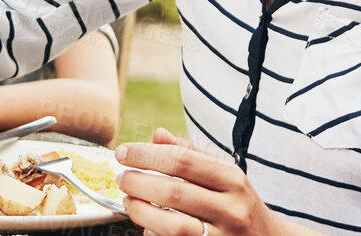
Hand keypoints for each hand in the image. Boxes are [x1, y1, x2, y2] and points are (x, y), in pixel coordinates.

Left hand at [116, 128, 283, 235]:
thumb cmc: (239, 203)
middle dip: (139, 182)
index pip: (183, 162)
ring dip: (142, 212)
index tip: (123, 152)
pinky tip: (147, 226)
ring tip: (129, 201)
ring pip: (174, 226)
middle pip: (174, 192)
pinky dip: (155, 234)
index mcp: (232, 179)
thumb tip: (157, 135)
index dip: (147, 155)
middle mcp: (231, 208)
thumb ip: (191, 155)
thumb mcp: (224, 175)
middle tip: (122, 178)